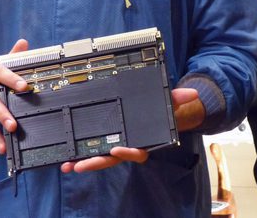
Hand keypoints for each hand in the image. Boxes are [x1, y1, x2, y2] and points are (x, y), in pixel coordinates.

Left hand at [61, 88, 202, 173]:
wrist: (156, 115)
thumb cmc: (162, 113)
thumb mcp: (170, 104)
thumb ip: (177, 99)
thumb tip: (191, 92)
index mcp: (145, 142)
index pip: (137, 152)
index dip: (127, 153)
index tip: (115, 150)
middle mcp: (129, 148)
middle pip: (113, 160)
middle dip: (96, 162)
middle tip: (80, 165)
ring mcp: (116, 147)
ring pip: (100, 159)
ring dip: (83, 162)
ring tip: (67, 165)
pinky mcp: (105, 144)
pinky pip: (93, 152)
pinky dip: (79, 156)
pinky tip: (66, 158)